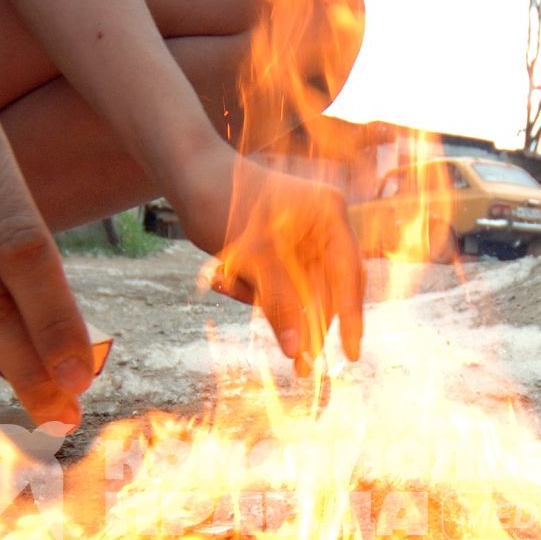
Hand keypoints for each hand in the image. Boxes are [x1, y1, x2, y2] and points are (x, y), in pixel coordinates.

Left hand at [175, 150, 364, 372]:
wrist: (188, 174)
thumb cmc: (223, 202)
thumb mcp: (252, 257)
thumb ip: (279, 303)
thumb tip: (297, 350)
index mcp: (329, 214)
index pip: (349, 275)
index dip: (352, 317)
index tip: (351, 354)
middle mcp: (324, 226)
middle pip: (330, 289)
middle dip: (307, 322)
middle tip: (298, 364)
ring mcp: (305, 238)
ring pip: (301, 293)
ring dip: (268, 302)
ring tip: (227, 282)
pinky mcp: (283, 251)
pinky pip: (280, 287)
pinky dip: (255, 292)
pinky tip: (223, 275)